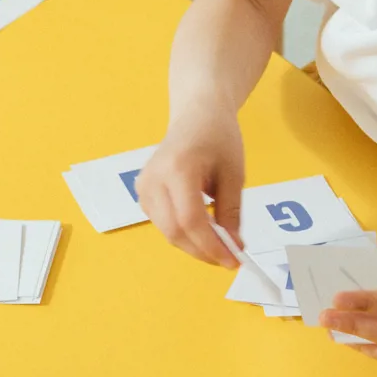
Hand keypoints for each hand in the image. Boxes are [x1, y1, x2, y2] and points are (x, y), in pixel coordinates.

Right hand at [135, 111, 244, 265]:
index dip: (211, 246)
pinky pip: (162, 223)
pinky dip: (184, 233)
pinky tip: (203, 230)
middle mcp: (153, 180)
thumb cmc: (218, 138)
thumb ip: (231, 212)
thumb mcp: (234, 174)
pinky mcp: (142, 193)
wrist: (196, 116)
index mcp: (178, 169)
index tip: (233, 261)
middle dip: (203, 251)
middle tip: (228, 258)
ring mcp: (143, 187)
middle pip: (174, 231)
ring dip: (194, 245)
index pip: (189, 220)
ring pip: (167, 231)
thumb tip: (233, 247)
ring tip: (219, 243)